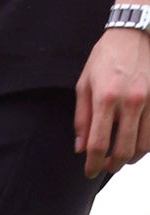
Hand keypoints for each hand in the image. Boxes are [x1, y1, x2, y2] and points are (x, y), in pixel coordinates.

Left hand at [75, 27, 149, 176]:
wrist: (135, 32)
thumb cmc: (106, 57)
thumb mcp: (84, 85)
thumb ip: (82, 119)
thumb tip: (80, 149)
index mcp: (106, 99)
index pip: (98, 144)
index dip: (93, 165)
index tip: (90, 172)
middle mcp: (130, 101)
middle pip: (124, 150)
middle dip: (113, 165)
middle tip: (106, 166)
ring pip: (143, 145)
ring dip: (131, 157)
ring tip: (121, 156)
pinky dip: (145, 144)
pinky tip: (135, 142)